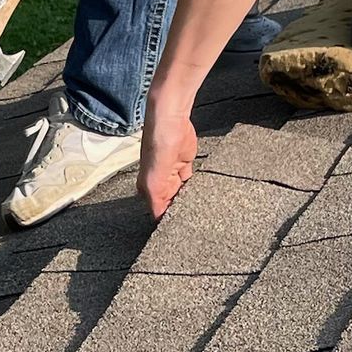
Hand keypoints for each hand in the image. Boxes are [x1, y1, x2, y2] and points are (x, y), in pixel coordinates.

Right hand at [138, 105, 196, 219]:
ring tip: (201, 211)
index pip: (159, 212)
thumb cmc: (156, 146)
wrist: (171, 122)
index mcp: (148, 189)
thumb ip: (157, 203)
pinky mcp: (185, 165)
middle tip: (195, 222)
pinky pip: (191, 182)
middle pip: (172, 204)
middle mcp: (160, 183)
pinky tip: (203, 195)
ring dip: (190, 200)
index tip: (181, 229)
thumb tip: (160, 221)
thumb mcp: (152, 182)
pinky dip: (196, 188)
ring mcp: (173, 174)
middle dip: (182, 211)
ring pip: (183, 194)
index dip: (169, 221)